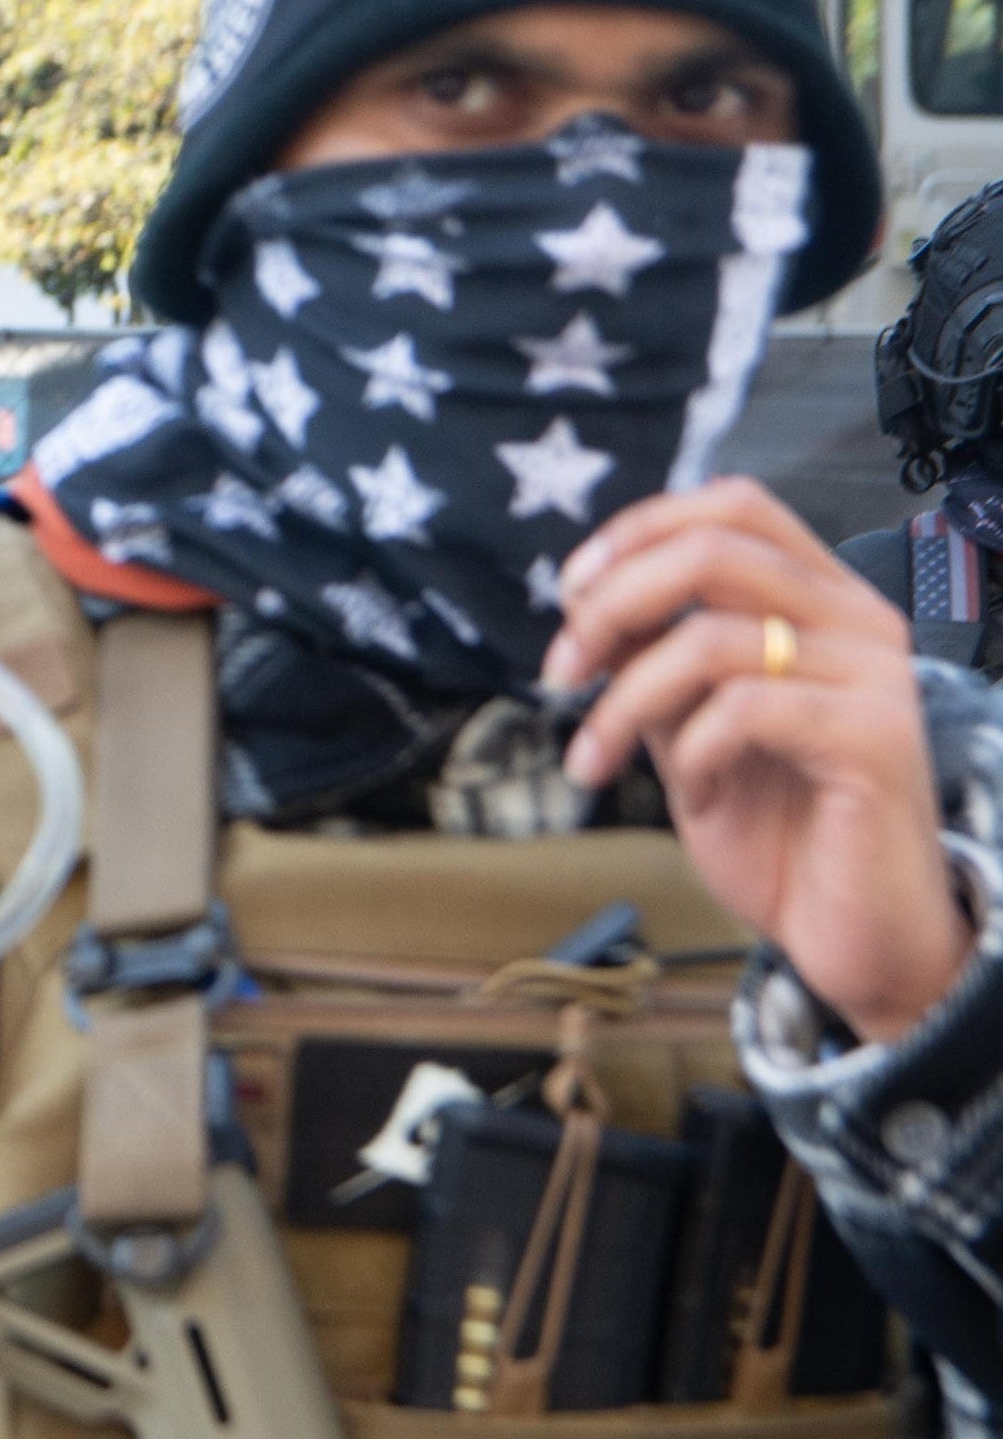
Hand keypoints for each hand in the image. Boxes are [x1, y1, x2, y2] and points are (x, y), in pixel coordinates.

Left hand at [544, 479, 972, 1042]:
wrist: (856, 933)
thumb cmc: (782, 833)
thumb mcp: (690, 732)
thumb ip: (654, 664)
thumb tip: (586, 608)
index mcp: (820, 602)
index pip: (733, 505)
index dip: (637, 532)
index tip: (571, 594)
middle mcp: (859, 620)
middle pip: (715, 549)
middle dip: (610, 606)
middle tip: (562, 674)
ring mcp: (875, 675)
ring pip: (711, 636)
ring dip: (625, 700)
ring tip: (596, 758)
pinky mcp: (876, 738)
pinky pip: (745, 710)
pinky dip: (690, 751)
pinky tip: (695, 793)